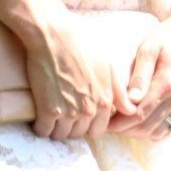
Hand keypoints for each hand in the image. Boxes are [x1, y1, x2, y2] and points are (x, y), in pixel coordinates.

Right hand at [25, 17, 132, 140]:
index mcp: (105, 101)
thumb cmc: (81, 44)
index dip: (87, 125)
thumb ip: (119, 92)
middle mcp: (89, 110)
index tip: (78, 117)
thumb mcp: (107, 66)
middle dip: (71, 127)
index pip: (97, 130)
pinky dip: (40, 126)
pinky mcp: (48, 110)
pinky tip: (39, 117)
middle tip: (62, 115)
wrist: (53, 35)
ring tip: (50, 117)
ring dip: (55, 128)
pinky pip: (44, 131)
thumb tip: (131, 110)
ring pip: (60, 135)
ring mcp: (69, 112)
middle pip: (78, 134)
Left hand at [107, 11, 170, 141]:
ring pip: (159, 131)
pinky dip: (154, 131)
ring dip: (138, 133)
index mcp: (168, 82)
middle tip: (110, 125)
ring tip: (122, 125)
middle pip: (147, 126)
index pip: (140, 113)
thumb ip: (140, 75)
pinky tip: (141, 125)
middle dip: (126, 130)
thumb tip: (132, 100)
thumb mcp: (148, 49)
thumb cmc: (167, 38)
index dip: (120, 122)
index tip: (106, 122)